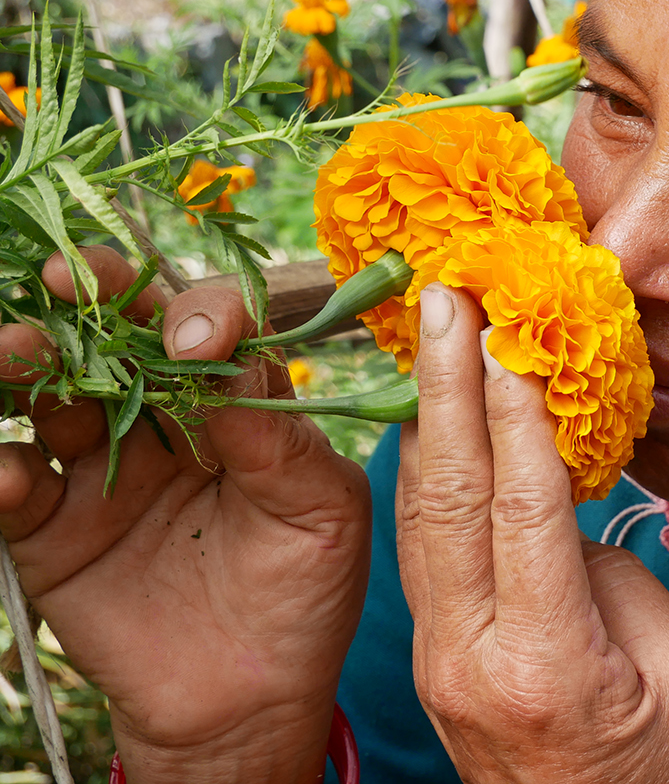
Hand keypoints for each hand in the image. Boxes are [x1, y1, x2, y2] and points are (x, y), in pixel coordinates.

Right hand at [0, 247, 371, 783]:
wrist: (251, 703)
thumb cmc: (306, 594)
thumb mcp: (322, 513)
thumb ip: (281, 440)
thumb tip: (230, 366)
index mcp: (241, 406)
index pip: (217, 332)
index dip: (204, 315)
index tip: (196, 336)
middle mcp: (168, 423)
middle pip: (124, 339)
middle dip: (97, 301)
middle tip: (69, 279)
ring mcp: (104, 472)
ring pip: (55, 396)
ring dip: (28, 364)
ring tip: (12, 353)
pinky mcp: (53, 531)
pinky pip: (14, 487)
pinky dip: (2, 470)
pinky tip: (12, 472)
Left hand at [398, 284, 668, 781]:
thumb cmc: (656, 773)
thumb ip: (614, 580)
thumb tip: (565, 509)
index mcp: (547, 663)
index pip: (525, 512)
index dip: (519, 417)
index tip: (513, 335)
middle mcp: (471, 654)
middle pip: (448, 497)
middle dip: (445, 385)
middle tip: (445, 298)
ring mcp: (438, 656)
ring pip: (419, 513)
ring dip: (427, 412)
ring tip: (431, 331)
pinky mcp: (432, 652)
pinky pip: (421, 543)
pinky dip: (427, 467)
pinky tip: (434, 413)